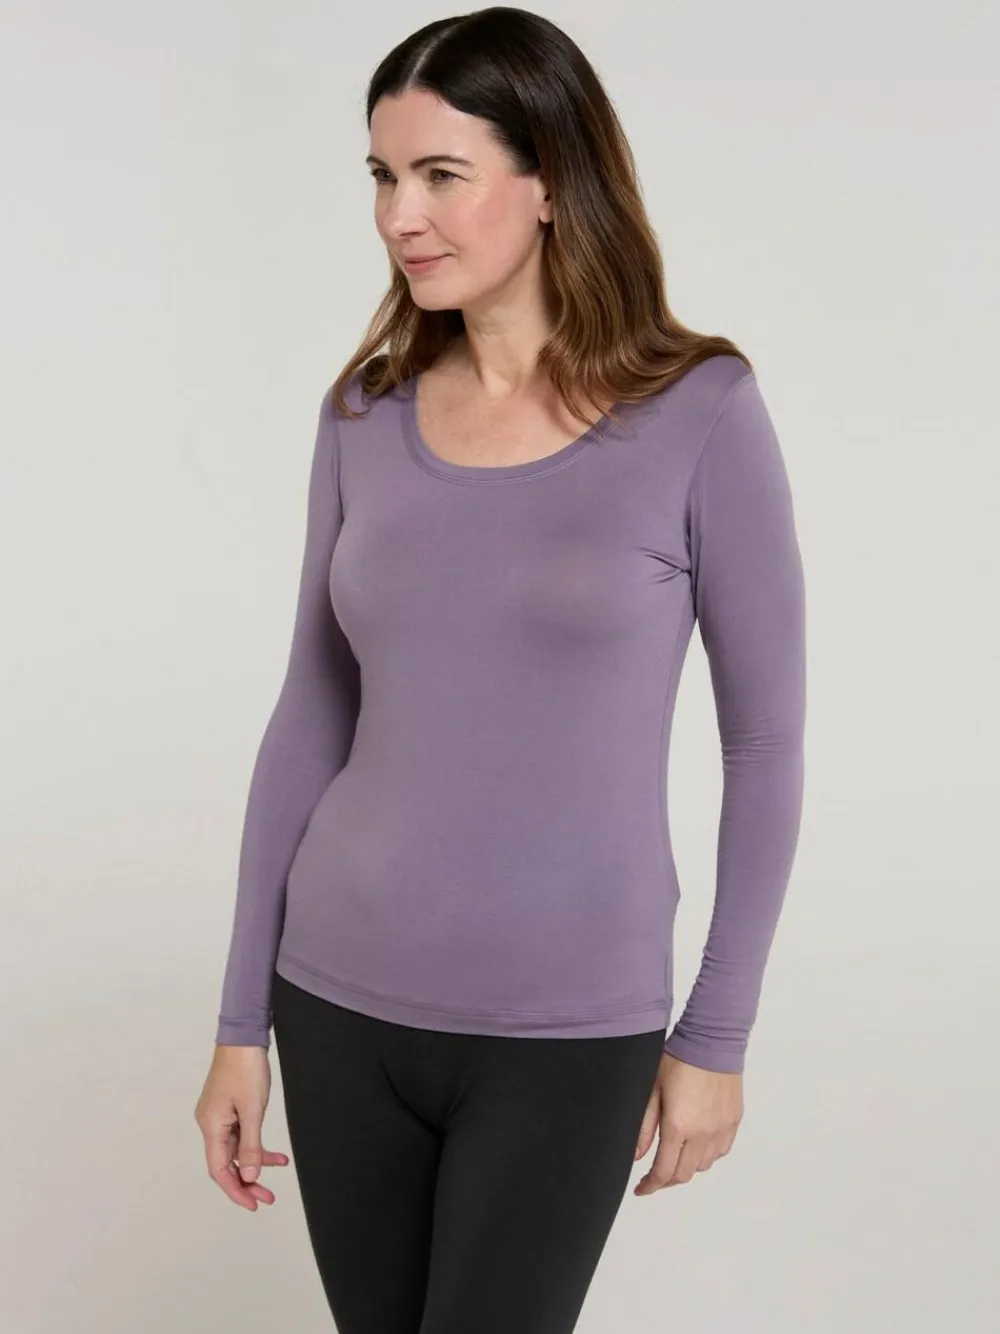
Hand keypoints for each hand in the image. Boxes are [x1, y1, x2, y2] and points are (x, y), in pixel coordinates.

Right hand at [194, 1044, 289, 1209]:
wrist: (242, 1037)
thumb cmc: (246, 1069)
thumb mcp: (253, 1110)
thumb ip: (251, 1146)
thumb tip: (249, 1178)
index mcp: (211, 1127)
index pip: (220, 1170)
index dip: (236, 1190)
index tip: (254, 1205)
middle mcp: (210, 1124)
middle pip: (226, 1163)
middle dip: (247, 1181)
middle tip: (268, 1197)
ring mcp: (217, 1116)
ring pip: (235, 1149)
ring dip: (255, 1162)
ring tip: (280, 1168)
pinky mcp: (226, 1108)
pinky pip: (239, 1134)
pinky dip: (255, 1144)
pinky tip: (275, 1152)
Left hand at [632, 1051, 742, 1192]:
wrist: (712, 1041)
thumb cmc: (678, 1060)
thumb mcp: (652, 1089)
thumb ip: (645, 1127)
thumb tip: (637, 1156)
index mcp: (679, 1127)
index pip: (664, 1171)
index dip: (650, 1186)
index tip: (641, 1189)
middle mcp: (703, 1134)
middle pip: (684, 1174)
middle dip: (667, 1180)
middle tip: (654, 1176)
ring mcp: (721, 1129)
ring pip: (704, 1165)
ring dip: (687, 1167)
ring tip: (675, 1156)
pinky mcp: (734, 1121)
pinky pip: (721, 1151)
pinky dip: (707, 1155)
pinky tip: (697, 1145)